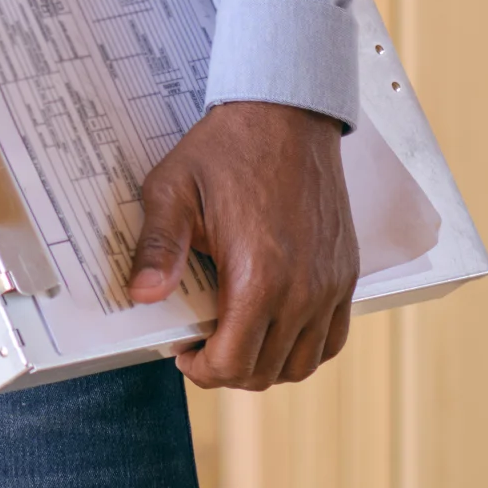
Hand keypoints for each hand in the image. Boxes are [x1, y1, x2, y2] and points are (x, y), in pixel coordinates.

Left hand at [125, 101, 356, 389]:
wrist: (286, 115)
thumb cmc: (227, 150)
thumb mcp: (173, 190)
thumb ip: (158, 247)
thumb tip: (142, 296)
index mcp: (259, 277)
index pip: (233, 363)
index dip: (201, 370)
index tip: (183, 352)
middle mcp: (303, 291)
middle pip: (266, 372)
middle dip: (227, 370)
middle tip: (201, 347)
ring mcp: (330, 285)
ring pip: (302, 364)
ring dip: (265, 365)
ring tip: (235, 340)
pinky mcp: (345, 274)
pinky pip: (332, 338)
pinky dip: (303, 348)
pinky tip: (274, 330)